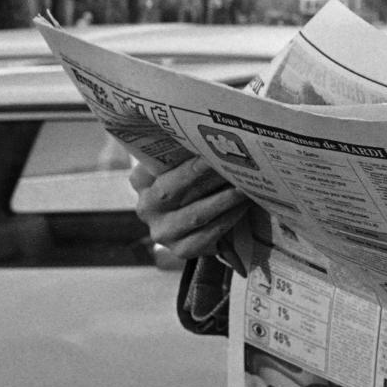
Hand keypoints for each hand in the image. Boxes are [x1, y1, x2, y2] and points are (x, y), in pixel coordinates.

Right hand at [130, 154, 250, 272]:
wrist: (199, 227)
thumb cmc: (193, 188)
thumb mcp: (181, 170)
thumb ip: (186, 155)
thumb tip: (208, 136)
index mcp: (141, 181)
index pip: (156, 164)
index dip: (179, 155)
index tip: (203, 144)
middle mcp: (147, 207)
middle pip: (173, 188)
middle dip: (202, 173)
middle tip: (227, 161)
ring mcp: (163, 232)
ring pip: (195, 213)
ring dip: (223, 199)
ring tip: (244, 185)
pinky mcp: (182, 250)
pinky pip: (210, 233)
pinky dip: (230, 218)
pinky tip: (245, 206)